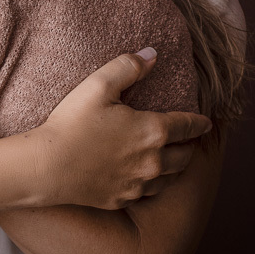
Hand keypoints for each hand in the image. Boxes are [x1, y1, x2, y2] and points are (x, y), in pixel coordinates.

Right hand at [31, 48, 212, 209]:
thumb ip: (127, 67)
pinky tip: (144, 179)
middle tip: (187, 141)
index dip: (200, 123)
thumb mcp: (97, 86)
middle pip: (185, 156)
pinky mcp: (122, 198)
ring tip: (171, 160)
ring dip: (175, 168)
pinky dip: (152, 184)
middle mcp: (153, 161)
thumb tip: (152, 54)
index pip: (187, 126)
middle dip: (189, 147)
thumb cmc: (71, 124)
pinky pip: (147, 193)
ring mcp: (139, 183)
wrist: (47, 166)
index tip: (207, 123)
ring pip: (170, 178)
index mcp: (153, 131)